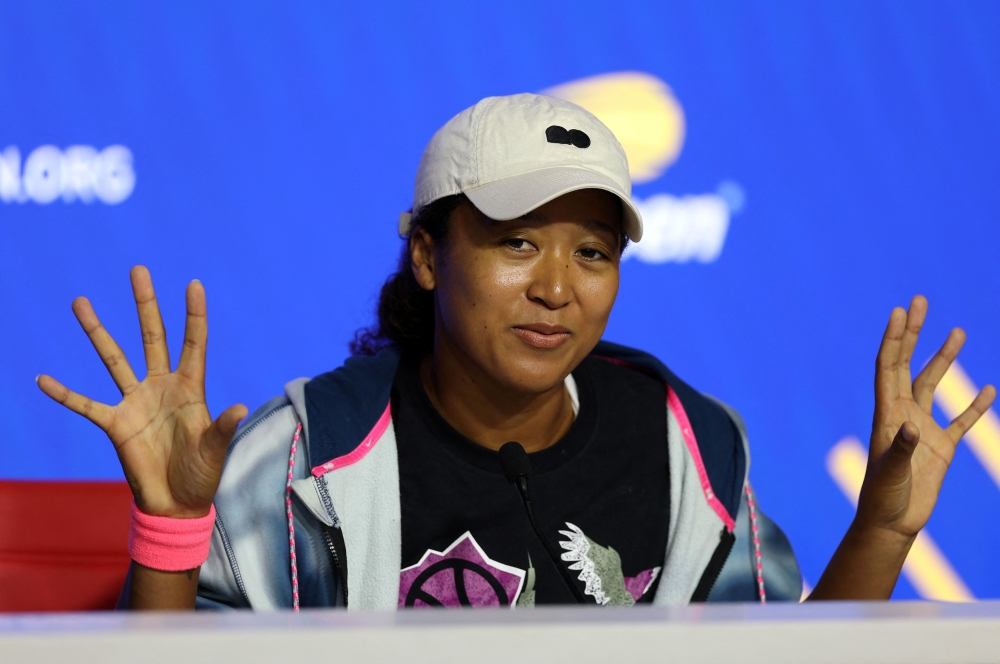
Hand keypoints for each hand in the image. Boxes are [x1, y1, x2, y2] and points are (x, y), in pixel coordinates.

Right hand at [37, 266, 246, 517]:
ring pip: (114, 358)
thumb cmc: (202, 474)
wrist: (176, 503)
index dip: (194, 315)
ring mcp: (136, 402)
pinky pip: (85, 404)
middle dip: (145, 304)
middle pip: (153, 336)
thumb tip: (239, 407)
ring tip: (80, 302)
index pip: (193, 343)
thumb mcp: (215, 450)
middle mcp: (162, 386)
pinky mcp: (115, 423)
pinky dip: (64, 394)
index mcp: (191, 388)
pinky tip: (42, 378)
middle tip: (138, 270)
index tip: (194, 284)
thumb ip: (223, 427)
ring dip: (96, 331)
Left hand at [857, 295, 995, 541]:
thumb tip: (911, 428)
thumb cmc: (883, 499)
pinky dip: (975, 404)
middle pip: (907, 364)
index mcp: (885, 414)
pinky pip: (960, 419)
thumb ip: (901, 450)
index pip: (888, 366)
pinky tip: (990, 388)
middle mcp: (901, 414)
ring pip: (933, 384)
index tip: (900, 311)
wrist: (891, 524)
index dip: (894, 338)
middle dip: (914, 333)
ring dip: (944, 358)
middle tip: (920, 301)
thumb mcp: (890, 474)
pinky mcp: (941, 447)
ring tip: (957, 330)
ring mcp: (922, 428)